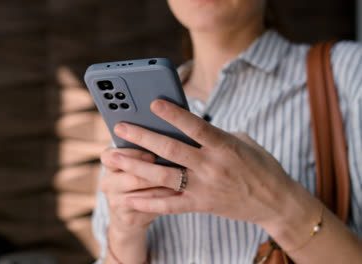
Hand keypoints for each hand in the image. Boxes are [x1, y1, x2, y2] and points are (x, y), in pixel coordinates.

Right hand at [100, 148, 177, 262]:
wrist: (128, 214)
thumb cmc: (138, 177)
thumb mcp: (134, 163)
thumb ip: (144, 151)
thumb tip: (169, 137)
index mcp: (108, 164)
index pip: (111, 155)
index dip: (132, 155)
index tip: (152, 155)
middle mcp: (107, 183)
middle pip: (133, 177)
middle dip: (156, 173)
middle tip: (176, 168)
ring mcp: (116, 203)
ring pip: (147, 194)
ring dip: (168, 187)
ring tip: (185, 180)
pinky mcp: (128, 219)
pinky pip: (152, 208)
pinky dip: (168, 201)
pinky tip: (181, 195)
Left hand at [106, 99, 295, 225]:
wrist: (276, 202)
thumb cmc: (259, 165)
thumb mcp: (242, 140)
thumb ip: (213, 133)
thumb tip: (184, 125)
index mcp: (225, 146)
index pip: (196, 126)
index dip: (174, 114)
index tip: (152, 102)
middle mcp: (212, 167)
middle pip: (171, 150)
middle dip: (142, 137)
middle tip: (119, 127)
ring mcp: (205, 188)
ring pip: (164, 176)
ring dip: (135, 166)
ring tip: (113, 156)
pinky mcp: (201, 205)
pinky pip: (169, 205)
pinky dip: (147, 202)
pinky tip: (127, 197)